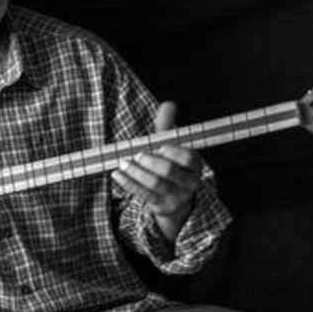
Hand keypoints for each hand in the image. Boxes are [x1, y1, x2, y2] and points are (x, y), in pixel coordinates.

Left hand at [111, 101, 203, 239]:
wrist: (175, 199)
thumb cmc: (170, 165)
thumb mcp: (172, 146)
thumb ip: (168, 127)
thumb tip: (168, 104)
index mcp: (195, 165)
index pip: (189, 158)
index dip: (173, 152)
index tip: (160, 146)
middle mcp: (190, 182)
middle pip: (169, 171)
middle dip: (150, 162)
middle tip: (137, 154)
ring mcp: (177, 197)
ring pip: (155, 184)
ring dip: (136, 172)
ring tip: (123, 163)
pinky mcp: (162, 207)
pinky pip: (143, 195)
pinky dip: (128, 183)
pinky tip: (117, 174)